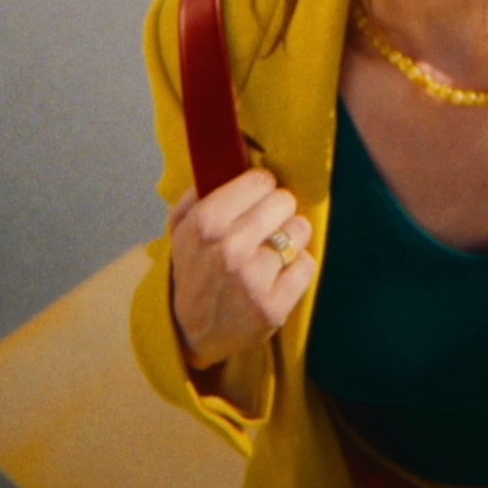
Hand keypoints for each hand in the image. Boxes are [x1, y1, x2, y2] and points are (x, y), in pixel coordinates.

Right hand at [169, 168, 315, 369]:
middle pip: (284, 201)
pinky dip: (297, 267)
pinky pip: (307, 264)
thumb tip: (232, 154)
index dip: (261, 188)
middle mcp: (229, 250)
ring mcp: (252, 280)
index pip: (260, 181)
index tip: (256, 199)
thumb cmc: (192, 271)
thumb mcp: (181, 227)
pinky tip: (279, 275)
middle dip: (278, 210)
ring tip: (272, 250)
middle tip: (266, 226)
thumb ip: (201, 189)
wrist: (190, 333)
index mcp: (205, 224)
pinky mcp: (273, 307)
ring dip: (291, 238)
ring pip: (300, 230)